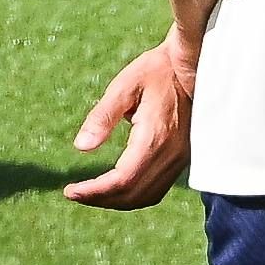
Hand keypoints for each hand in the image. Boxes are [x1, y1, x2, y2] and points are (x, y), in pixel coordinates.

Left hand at [64, 28, 197, 209]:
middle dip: (101, 200)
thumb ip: (103, 116)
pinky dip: (135, 194)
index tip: (70, 191)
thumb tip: (81, 147)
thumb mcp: (126, 85)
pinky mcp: (184, 156)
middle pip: (133, 194)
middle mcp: (171, 153)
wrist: (195, 62)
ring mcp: (181, 157)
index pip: (122, 180)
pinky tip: (119, 185)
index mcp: (155, 136)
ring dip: (118, 201)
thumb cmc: (158, 69)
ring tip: (93, 193)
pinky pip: (158, 187)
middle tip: (75, 193)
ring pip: (147, 196)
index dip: (94, 192)